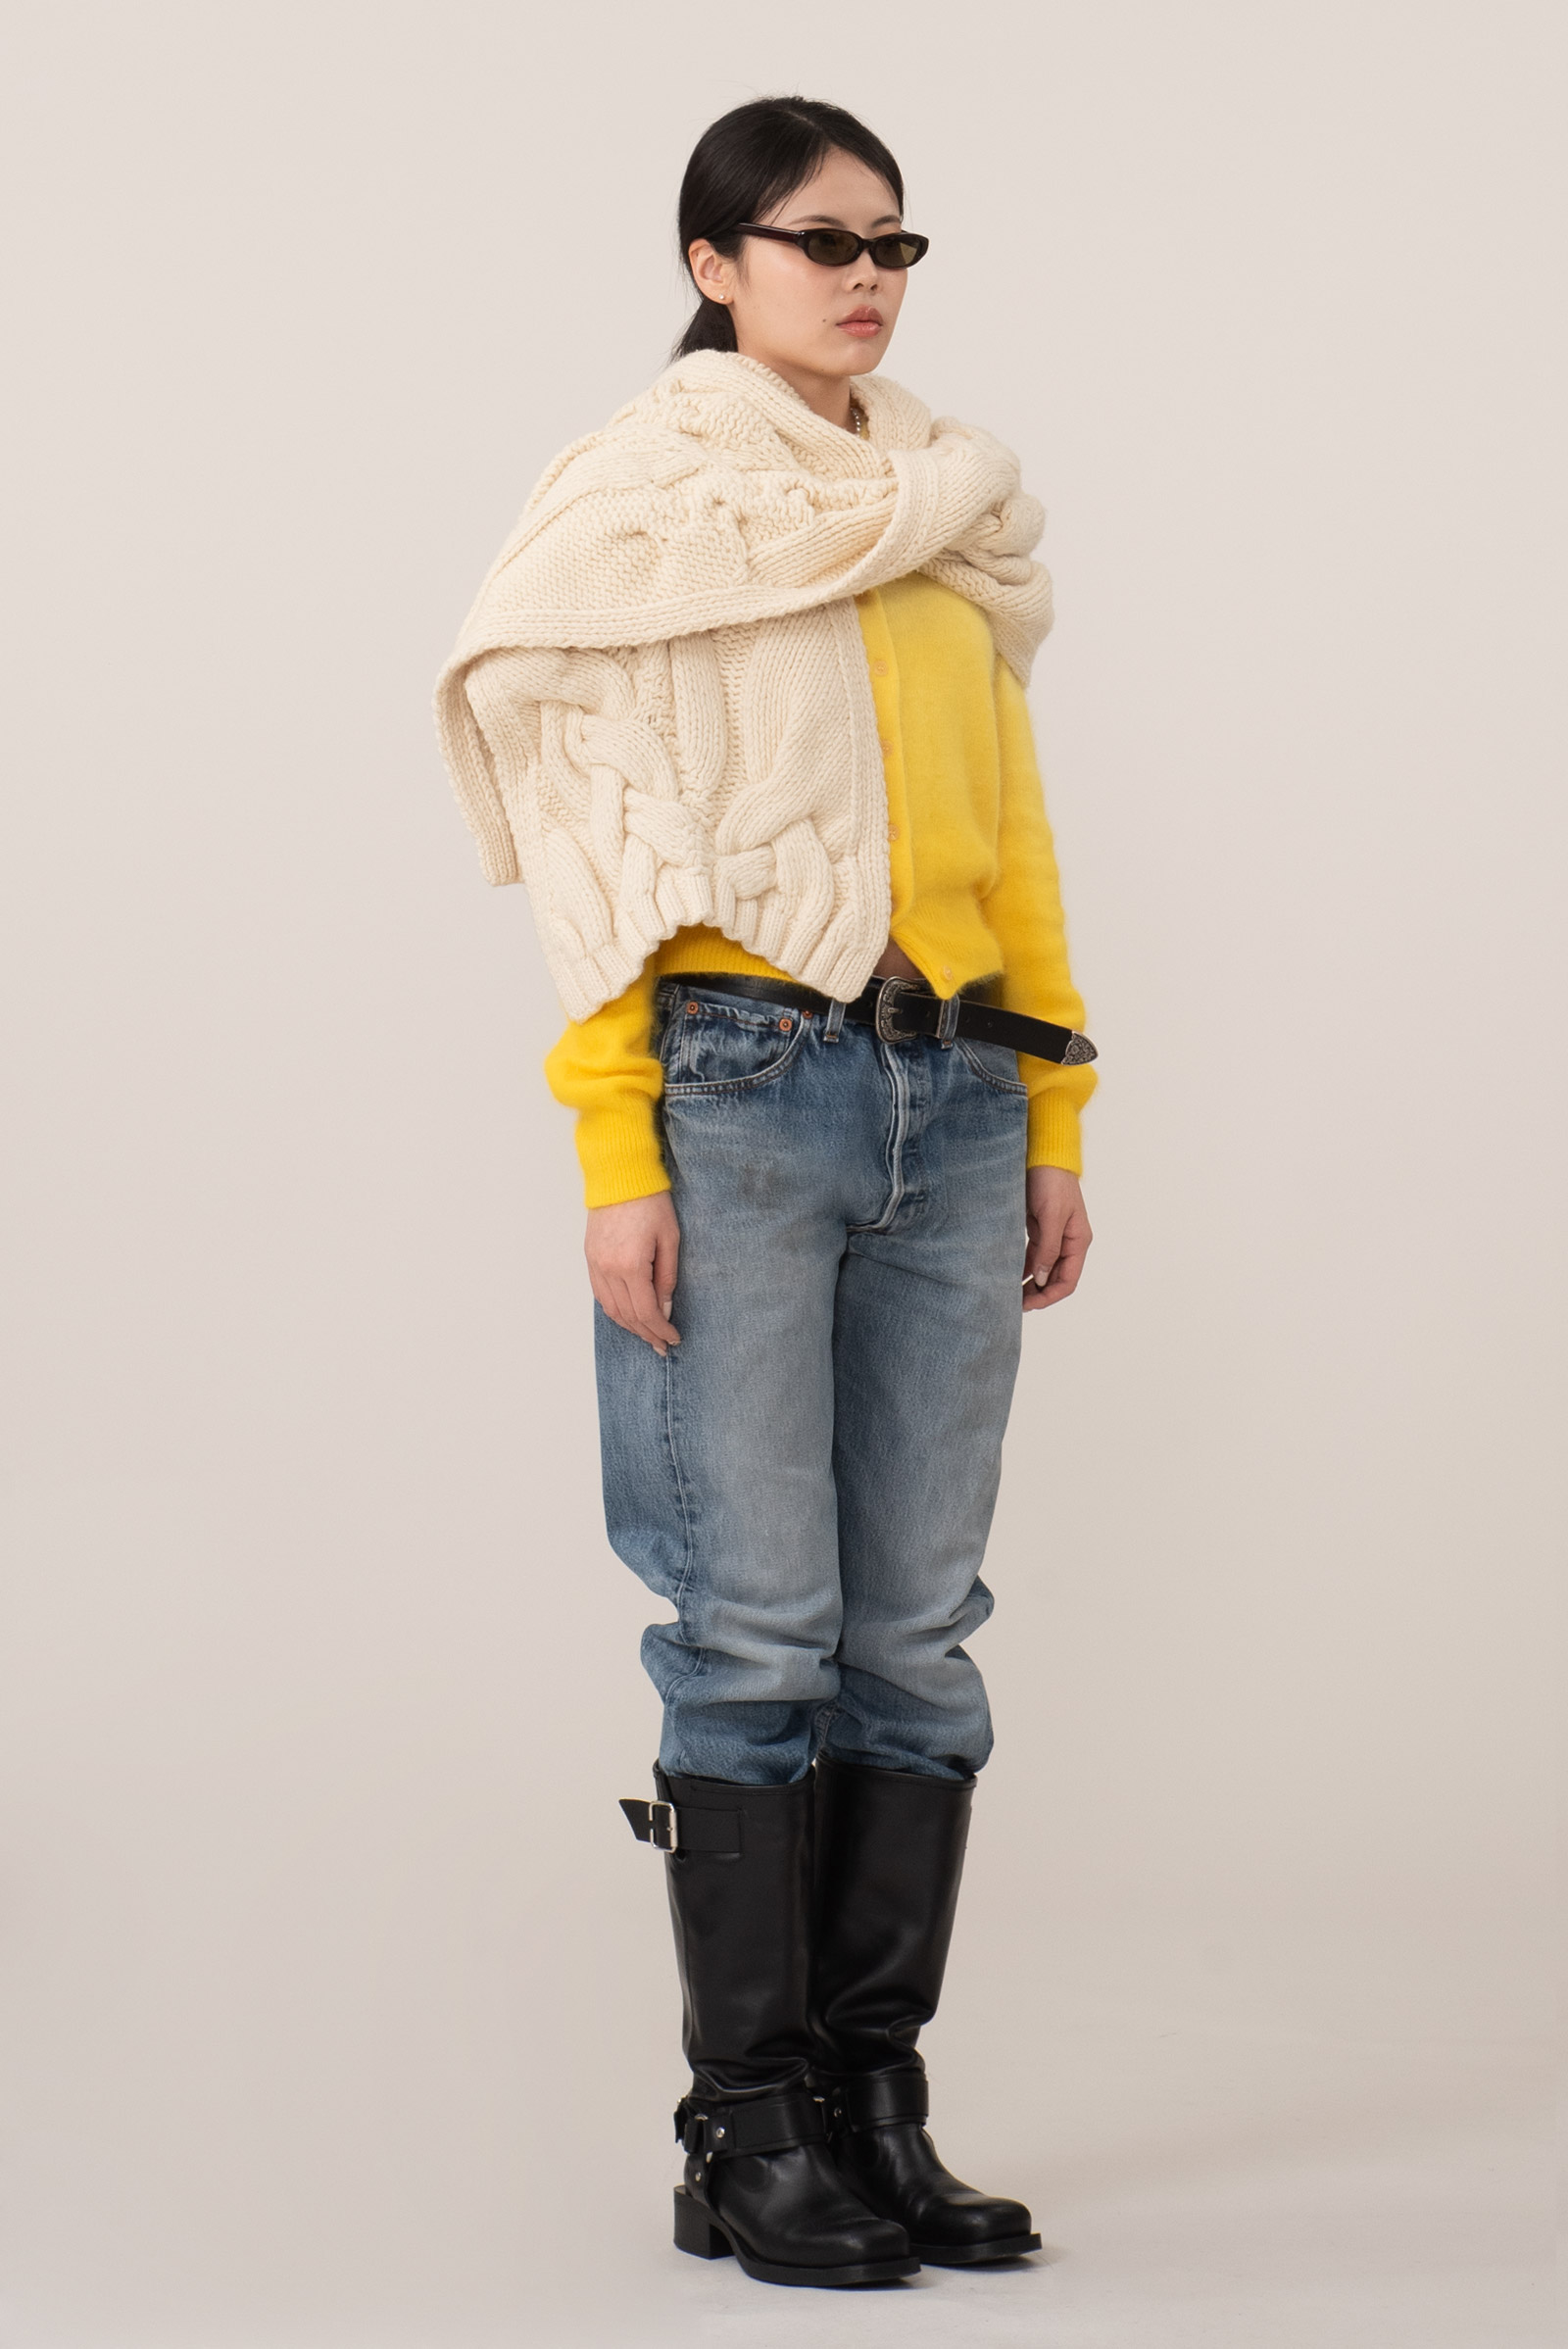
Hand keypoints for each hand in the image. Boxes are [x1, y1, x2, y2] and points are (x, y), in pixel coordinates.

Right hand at [586, 1191, 682, 1354]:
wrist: (620, 1176)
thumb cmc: (650, 1202)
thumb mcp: (670, 1238)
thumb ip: (667, 1277)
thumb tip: (665, 1308)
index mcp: (632, 1265)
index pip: (646, 1312)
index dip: (661, 1330)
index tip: (673, 1339)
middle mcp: (609, 1269)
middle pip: (627, 1316)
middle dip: (647, 1334)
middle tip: (662, 1345)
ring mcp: (596, 1264)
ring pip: (611, 1309)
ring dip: (629, 1326)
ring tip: (647, 1335)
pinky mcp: (590, 1258)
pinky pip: (600, 1294)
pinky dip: (614, 1310)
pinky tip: (627, 1316)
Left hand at [1023, 1166, 1091, 1310]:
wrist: (1043, 1155)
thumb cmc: (1051, 1182)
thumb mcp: (1051, 1216)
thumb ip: (1047, 1249)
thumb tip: (1041, 1279)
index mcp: (1078, 1241)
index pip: (1067, 1281)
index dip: (1049, 1296)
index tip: (1028, 1305)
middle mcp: (1068, 1242)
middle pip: (1055, 1278)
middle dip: (1038, 1293)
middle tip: (1014, 1303)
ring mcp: (1054, 1236)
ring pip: (1043, 1269)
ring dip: (1029, 1283)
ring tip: (1009, 1293)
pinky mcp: (1040, 1229)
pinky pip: (1033, 1255)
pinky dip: (1023, 1267)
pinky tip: (1010, 1275)